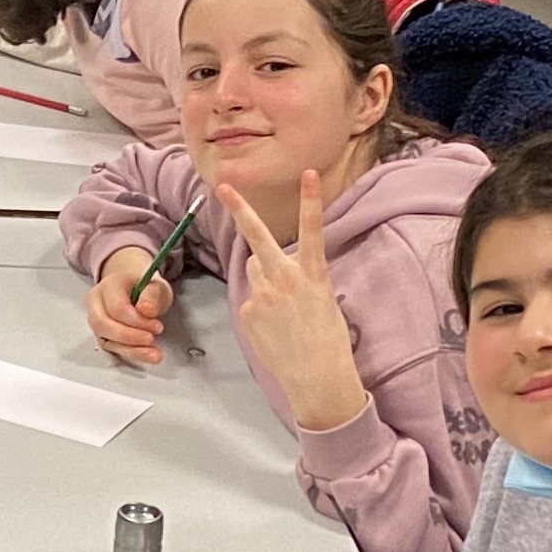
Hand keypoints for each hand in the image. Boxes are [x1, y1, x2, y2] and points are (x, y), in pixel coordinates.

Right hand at [85, 248, 176, 367]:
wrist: (137, 291)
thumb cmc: (146, 289)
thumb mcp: (157, 287)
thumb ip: (153, 296)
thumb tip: (146, 310)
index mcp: (109, 285)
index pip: (116, 307)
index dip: (137, 321)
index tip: (157, 326)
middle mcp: (96, 301)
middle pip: (102, 324)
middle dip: (129, 336)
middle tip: (151, 339)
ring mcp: (95, 319)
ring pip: (104, 338)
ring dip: (131, 349)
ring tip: (153, 352)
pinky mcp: (101, 334)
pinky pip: (111, 347)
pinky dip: (130, 353)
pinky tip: (147, 354)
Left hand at [221, 176, 367, 429]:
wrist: (317, 377)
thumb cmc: (328, 340)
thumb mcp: (323, 300)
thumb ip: (296, 279)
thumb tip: (269, 271)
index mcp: (312, 274)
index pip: (312, 230)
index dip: (311, 200)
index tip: (308, 174)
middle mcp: (284, 279)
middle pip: (257, 236)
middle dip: (239, 208)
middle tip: (223, 185)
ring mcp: (262, 295)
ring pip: (254, 270)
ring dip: (263, 277)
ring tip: (283, 308)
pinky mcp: (247, 312)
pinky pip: (251, 301)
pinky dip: (259, 310)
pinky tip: (274, 328)